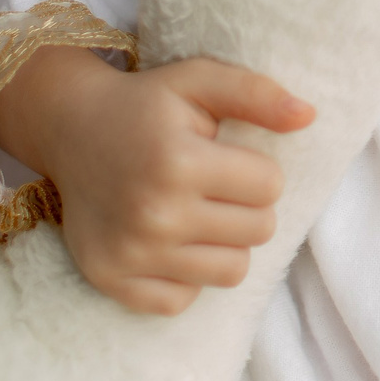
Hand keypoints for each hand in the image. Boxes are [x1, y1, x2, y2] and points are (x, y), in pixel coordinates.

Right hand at [0, 46, 310, 314]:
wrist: (71, 130)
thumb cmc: (146, 106)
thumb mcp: (199, 80)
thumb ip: (256, 94)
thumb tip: (308, 116)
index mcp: (178, 161)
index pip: (271, 187)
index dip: (257, 170)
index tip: (226, 158)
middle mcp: (155, 213)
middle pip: (259, 231)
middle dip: (246, 207)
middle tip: (211, 186)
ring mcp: (132, 253)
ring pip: (232, 272)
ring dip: (225, 244)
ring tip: (196, 214)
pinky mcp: (113, 280)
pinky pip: (184, 300)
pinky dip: (185, 276)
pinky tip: (167, 242)